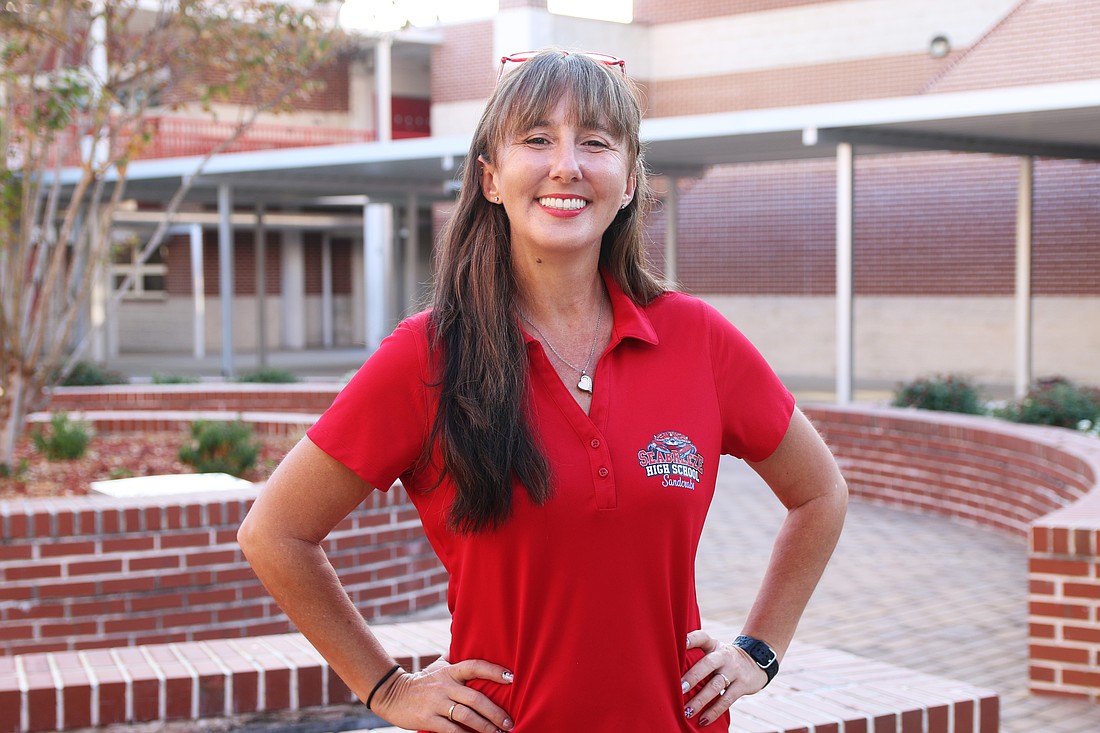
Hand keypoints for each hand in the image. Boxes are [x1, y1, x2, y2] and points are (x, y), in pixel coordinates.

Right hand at [371, 657, 514, 732]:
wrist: (392, 695)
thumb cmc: (421, 681)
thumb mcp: (437, 665)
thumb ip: (454, 657)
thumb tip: (468, 638)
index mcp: (450, 671)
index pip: (475, 666)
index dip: (494, 671)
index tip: (512, 678)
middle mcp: (445, 685)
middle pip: (475, 698)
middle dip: (495, 712)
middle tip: (509, 723)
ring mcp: (436, 702)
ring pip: (466, 715)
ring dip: (485, 727)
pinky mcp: (428, 719)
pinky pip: (451, 730)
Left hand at [681, 630, 765, 726]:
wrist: (756, 662)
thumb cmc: (724, 658)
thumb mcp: (714, 649)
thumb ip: (697, 654)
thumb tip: (670, 670)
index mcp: (713, 645)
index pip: (702, 637)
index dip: (692, 639)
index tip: (681, 642)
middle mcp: (723, 656)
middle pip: (708, 664)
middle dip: (693, 676)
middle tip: (679, 688)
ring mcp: (734, 671)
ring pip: (716, 685)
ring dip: (700, 699)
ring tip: (687, 711)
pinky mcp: (742, 685)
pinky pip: (726, 700)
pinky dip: (714, 711)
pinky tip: (703, 720)